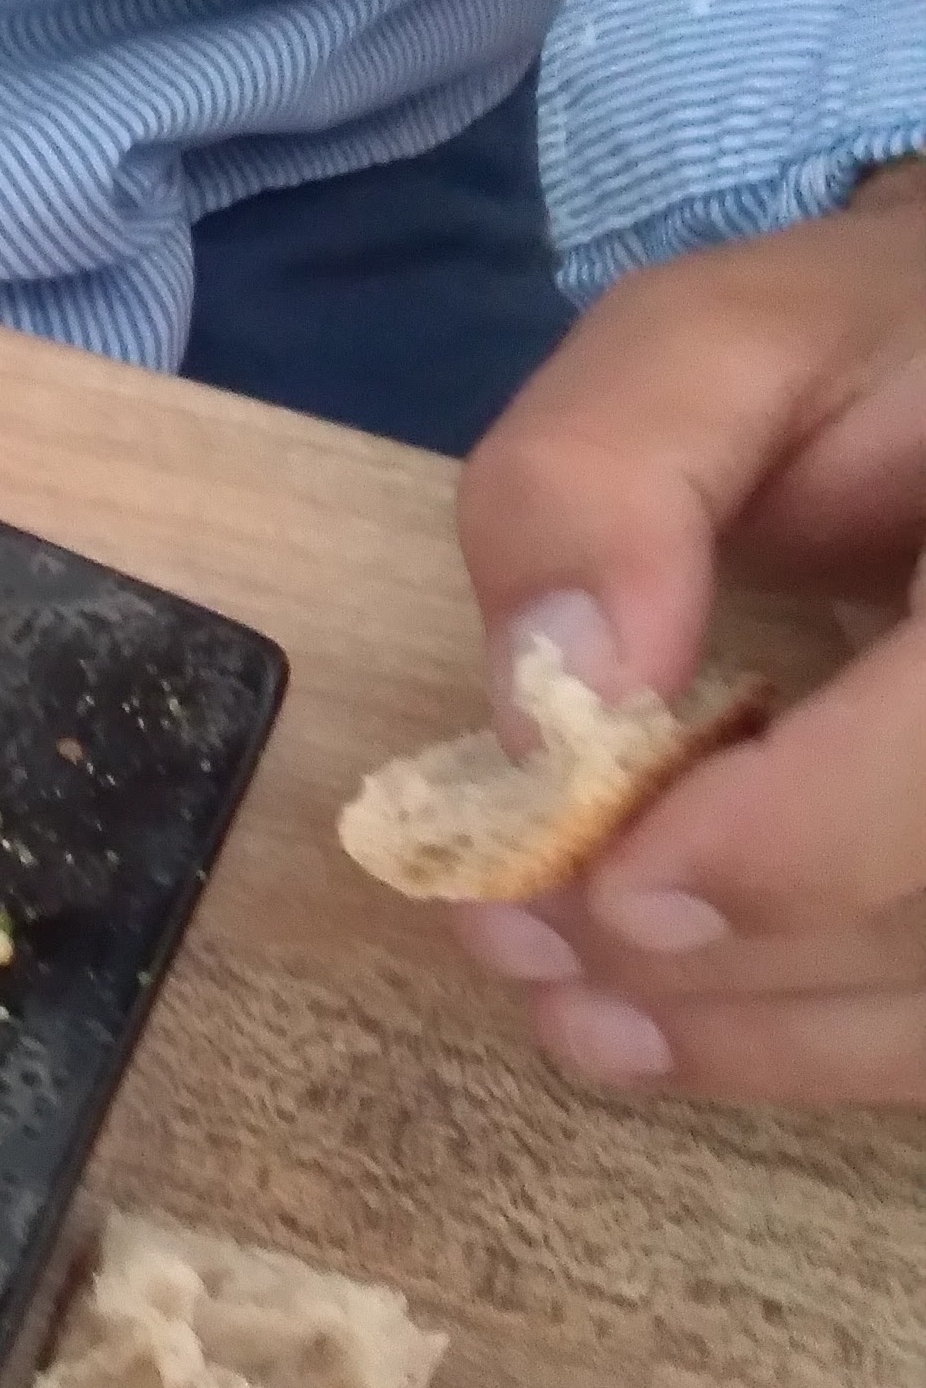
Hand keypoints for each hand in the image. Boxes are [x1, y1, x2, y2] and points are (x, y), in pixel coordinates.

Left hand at [451, 167, 925, 1102]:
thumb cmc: (878, 357)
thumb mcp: (725, 342)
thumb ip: (612, 472)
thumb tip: (552, 694)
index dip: (797, 843)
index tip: (607, 880)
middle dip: (724, 949)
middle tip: (510, 930)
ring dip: (751, 1027)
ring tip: (556, 996)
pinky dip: (809, 1045)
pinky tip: (653, 1033)